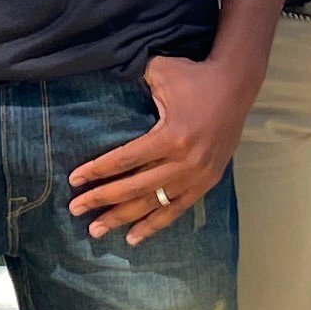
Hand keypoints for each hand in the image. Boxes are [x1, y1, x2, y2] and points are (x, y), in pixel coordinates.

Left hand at [66, 47, 256, 241]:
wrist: (237, 85)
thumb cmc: (194, 76)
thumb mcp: (161, 71)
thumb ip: (132, 79)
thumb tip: (99, 79)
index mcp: (171, 136)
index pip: (124, 160)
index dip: (96, 171)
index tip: (73, 181)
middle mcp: (185, 162)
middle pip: (134, 187)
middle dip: (101, 200)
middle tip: (75, 209)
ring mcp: (197, 176)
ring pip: (153, 203)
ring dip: (122, 218)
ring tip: (96, 230)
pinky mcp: (207, 182)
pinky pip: (176, 209)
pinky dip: (155, 225)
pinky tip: (133, 237)